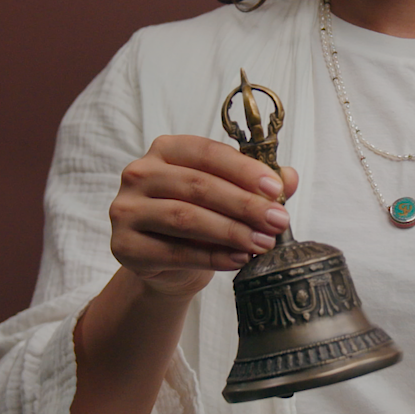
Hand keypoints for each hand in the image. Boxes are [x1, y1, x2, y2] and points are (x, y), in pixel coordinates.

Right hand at [109, 135, 298, 297]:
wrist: (165, 263)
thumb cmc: (198, 220)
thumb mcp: (227, 197)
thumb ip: (256, 185)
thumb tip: (290, 177)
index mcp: (165, 149)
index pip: (207, 153)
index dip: (244, 170)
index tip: (276, 189)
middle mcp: (139, 174)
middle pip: (198, 186)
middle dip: (244, 205)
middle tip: (278, 221)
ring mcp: (126, 210)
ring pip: (186, 218)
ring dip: (231, 232)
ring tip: (263, 243)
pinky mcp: (125, 246)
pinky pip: (175, 251)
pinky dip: (212, 257)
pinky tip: (238, 259)